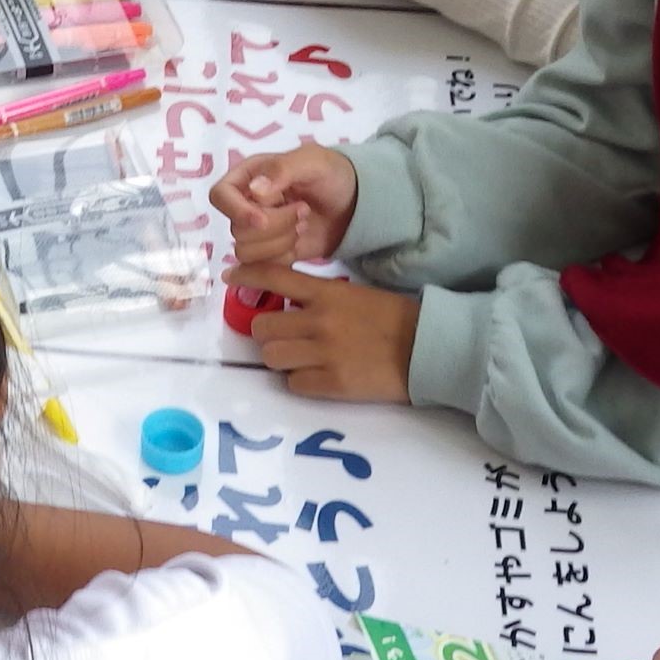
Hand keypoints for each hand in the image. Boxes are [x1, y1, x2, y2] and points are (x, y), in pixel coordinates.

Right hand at [208, 141, 358, 266]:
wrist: (354, 204)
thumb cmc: (331, 174)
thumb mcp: (311, 161)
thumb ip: (282, 170)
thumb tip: (254, 190)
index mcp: (248, 177)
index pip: (220, 196)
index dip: (236, 211)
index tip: (262, 219)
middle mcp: (246, 205)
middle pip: (237, 229)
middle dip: (275, 225)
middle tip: (303, 211)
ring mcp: (257, 232)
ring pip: (247, 252)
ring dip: (280, 241)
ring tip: (303, 224)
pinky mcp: (270, 254)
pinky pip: (263, 266)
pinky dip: (285, 257)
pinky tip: (301, 240)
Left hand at [234, 263, 416, 401]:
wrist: (427, 348)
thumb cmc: (395, 319)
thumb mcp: (355, 295)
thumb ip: (320, 297)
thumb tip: (289, 303)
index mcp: (327, 294)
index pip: (275, 277)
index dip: (246, 275)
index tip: (231, 278)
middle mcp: (319, 321)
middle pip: (263, 327)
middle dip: (267, 333)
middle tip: (282, 337)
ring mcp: (324, 354)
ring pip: (272, 357)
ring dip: (280, 359)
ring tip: (299, 359)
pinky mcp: (333, 384)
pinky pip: (294, 384)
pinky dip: (300, 381)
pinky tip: (317, 376)